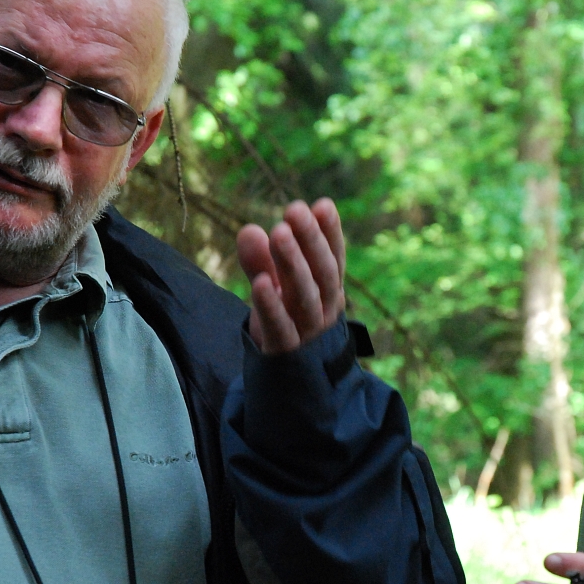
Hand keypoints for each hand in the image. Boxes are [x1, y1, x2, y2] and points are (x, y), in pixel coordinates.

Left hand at [236, 198, 345, 353]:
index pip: (333, 258)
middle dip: (311, 239)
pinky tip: (260, 283)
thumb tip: (249, 230)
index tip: (322, 205)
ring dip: (293, 263)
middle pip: (322, 271)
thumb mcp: (272, 286)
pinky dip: (270, 305)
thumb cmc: (284, 321)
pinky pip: (280, 326)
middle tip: (295, 210)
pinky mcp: (286, 350)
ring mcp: (308, 330)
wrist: (286, 378)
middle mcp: (324, 308)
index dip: (330, 233)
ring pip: (305, 295)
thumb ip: (261, 260)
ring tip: (279, 233)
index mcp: (327, 289)